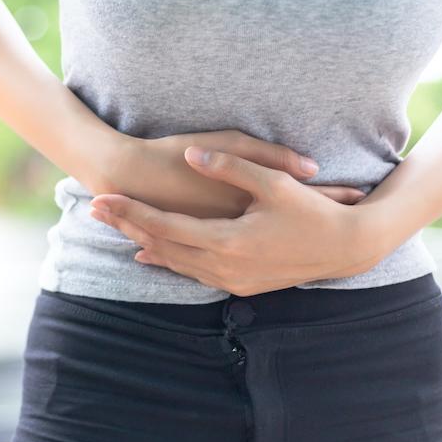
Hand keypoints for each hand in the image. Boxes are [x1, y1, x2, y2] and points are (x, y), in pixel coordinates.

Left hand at [88, 145, 389, 295]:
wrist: (346, 247)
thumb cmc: (312, 210)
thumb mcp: (273, 182)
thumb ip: (230, 168)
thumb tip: (191, 156)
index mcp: (228, 241)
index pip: (164, 227)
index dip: (130, 213)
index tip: (101, 198)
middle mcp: (224, 267)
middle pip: (161, 247)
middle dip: (127, 228)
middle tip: (94, 210)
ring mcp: (232, 280)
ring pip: (175, 264)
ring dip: (145, 244)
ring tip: (114, 228)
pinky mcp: (242, 285)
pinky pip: (194, 273)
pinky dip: (170, 261)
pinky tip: (153, 254)